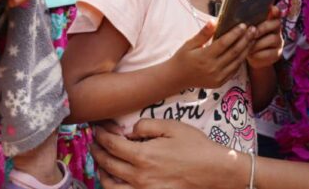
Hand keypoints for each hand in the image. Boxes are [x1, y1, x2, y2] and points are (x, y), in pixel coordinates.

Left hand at [92, 121, 239, 188]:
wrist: (214, 172)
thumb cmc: (196, 147)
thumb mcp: (173, 127)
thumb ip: (147, 125)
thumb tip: (131, 131)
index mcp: (143, 156)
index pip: (112, 145)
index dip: (101, 136)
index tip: (97, 129)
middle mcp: (139, 177)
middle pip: (107, 164)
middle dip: (97, 151)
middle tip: (94, 142)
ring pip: (110, 186)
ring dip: (101, 172)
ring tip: (101, 162)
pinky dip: (114, 188)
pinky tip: (115, 180)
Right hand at [169, 21, 254, 89]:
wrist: (176, 78)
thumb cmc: (182, 59)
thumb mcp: (189, 44)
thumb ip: (203, 34)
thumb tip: (213, 21)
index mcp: (204, 57)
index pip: (224, 43)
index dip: (235, 34)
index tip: (243, 25)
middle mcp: (213, 68)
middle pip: (234, 52)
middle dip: (245, 40)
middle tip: (253, 29)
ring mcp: (218, 77)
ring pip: (237, 61)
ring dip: (246, 49)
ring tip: (253, 38)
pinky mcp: (220, 82)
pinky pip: (234, 70)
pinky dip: (241, 60)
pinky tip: (245, 51)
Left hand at [247, 6, 282, 68]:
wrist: (252, 57)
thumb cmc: (248, 40)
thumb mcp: (248, 31)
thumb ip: (248, 23)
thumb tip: (241, 17)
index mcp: (270, 21)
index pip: (276, 13)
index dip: (275, 11)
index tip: (273, 8)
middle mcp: (277, 30)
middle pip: (275, 24)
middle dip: (261, 28)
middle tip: (250, 32)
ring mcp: (279, 42)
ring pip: (272, 38)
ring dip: (258, 42)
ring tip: (247, 44)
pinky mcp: (277, 54)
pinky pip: (270, 52)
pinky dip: (258, 53)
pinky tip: (250, 54)